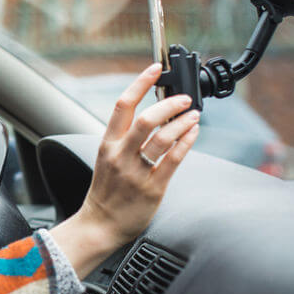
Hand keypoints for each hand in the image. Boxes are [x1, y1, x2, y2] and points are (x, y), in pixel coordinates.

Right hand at [49, 63, 199, 278]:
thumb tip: (152, 116)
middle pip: (145, 120)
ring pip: (163, 139)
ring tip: (194, 115)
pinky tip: (193, 134)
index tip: (155, 68)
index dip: (140, 83)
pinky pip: (173, 160)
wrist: (100, 225)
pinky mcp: (152, 188)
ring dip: (183, 123)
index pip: (122, 105)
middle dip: (169, 104)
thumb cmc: (106, 192)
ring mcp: (136, 172)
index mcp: (107, 144)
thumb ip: (125, 139)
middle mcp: (120, 155)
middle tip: (184, 98)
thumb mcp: (107, 159)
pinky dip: (186, 143)